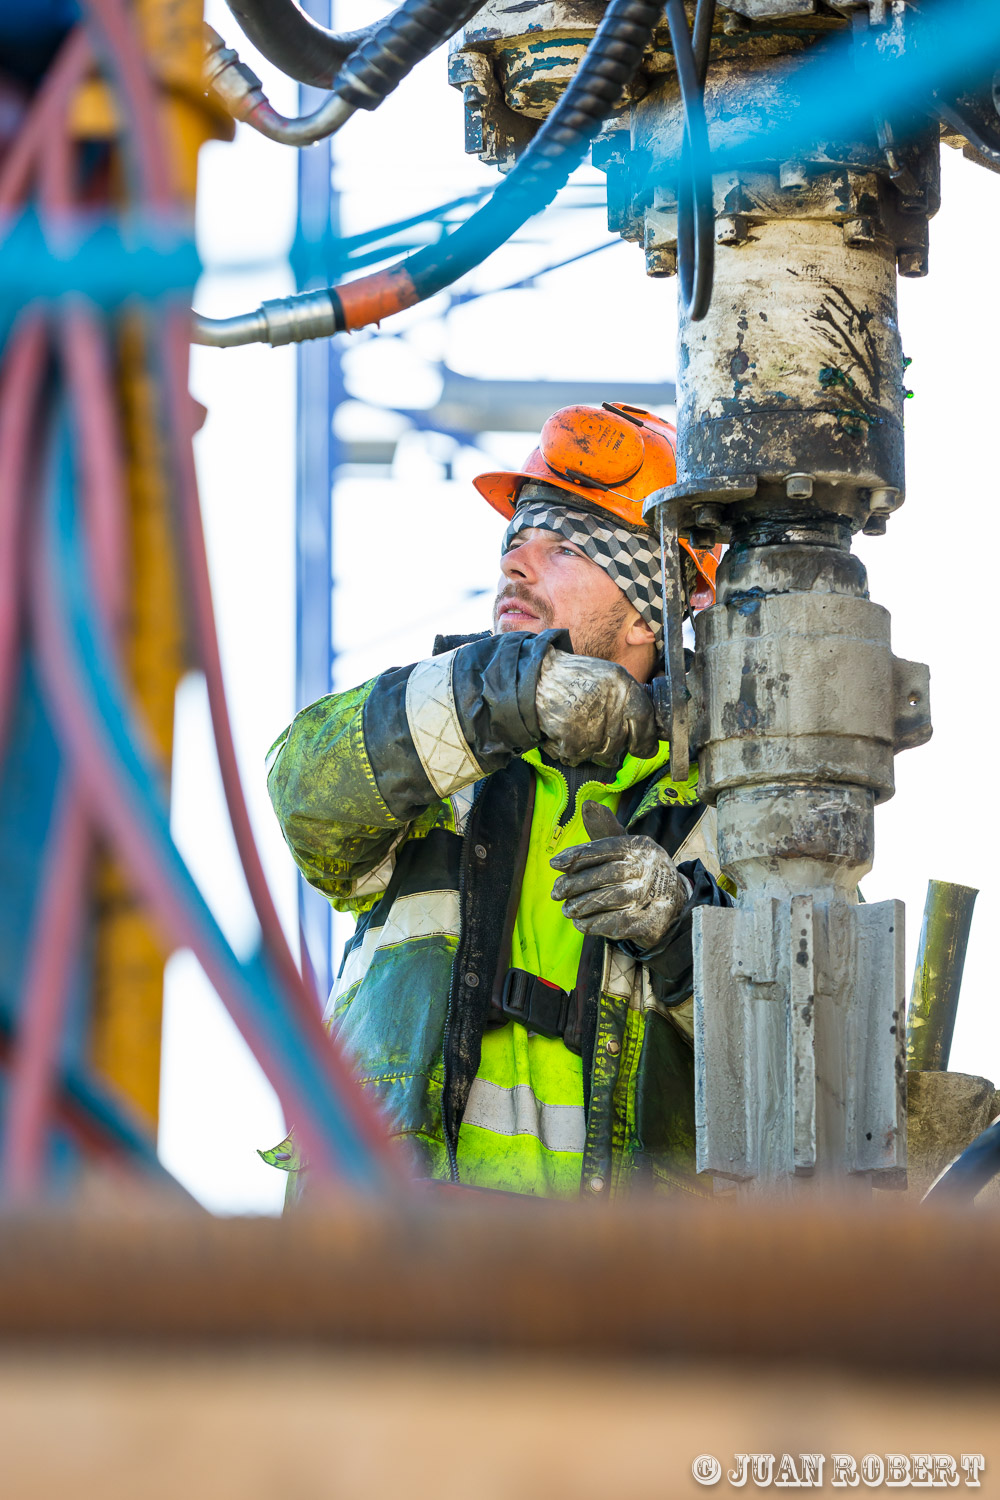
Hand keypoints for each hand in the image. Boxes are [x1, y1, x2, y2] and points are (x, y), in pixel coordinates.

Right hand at [534, 649, 658, 767]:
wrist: (538, 680)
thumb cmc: (573, 677)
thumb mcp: (609, 676)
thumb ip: (628, 698)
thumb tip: (646, 729)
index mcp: (623, 687)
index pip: (645, 720)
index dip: (646, 739)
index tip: (643, 749)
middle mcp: (611, 707)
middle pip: (622, 742)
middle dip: (613, 745)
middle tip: (598, 733)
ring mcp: (593, 727)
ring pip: (603, 754)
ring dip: (592, 749)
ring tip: (579, 729)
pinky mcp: (574, 742)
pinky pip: (579, 757)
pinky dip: (572, 751)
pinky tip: (565, 734)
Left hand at [550, 801, 691, 947]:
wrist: (674, 901)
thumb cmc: (639, 870)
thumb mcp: (626, 847)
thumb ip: (603, 831)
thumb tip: (587, 804)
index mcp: (640, 846)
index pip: (606, 847)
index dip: (578, 855)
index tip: (554, 864)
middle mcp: (649, 868)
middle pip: (608, 873)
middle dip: (576, 884)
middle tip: (556, 893)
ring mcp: (653, 894)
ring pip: (612, 898)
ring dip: (583, 905)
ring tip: (567, 910)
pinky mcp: (652, 921)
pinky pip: (620, 923)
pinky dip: (596, 924)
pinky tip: (581, 923)